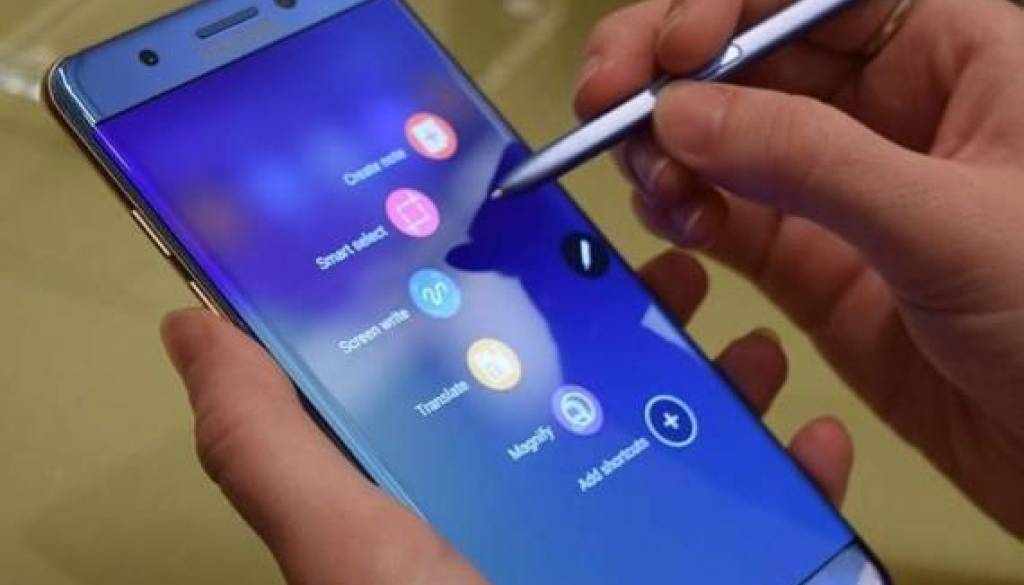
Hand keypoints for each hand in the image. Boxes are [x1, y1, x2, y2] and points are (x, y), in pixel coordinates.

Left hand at [161, 252, 850, 583]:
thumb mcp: (346, 548)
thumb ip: (267, 447)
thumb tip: (191, 329)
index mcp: (450, 489)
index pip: (470, 368)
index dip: (498, 290)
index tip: (537, 223)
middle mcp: (536, 511)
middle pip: (590, 391)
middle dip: (636, 324)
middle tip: (670, 272)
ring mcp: (624, 548)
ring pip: (681, 442)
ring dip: (721, 384)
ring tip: (744, 340)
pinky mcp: (701, 573)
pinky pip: (764, 521)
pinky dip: (795, 477)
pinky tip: (812, 437)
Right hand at [576, 0, 1023, 534]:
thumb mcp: (945, 222)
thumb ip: (808, 161)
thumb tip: (680, 115)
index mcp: (956, 55)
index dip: (727, 8)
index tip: (669, 53)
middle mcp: (893, 112)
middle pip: (753, 58)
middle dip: (672, 76)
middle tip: (605, 102)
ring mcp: (846, 192)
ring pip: (728, 141)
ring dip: (669, 150)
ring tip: (650, 182)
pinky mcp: (818, 266)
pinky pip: (732, 219)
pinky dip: (688, 214)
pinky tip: (674, 221)